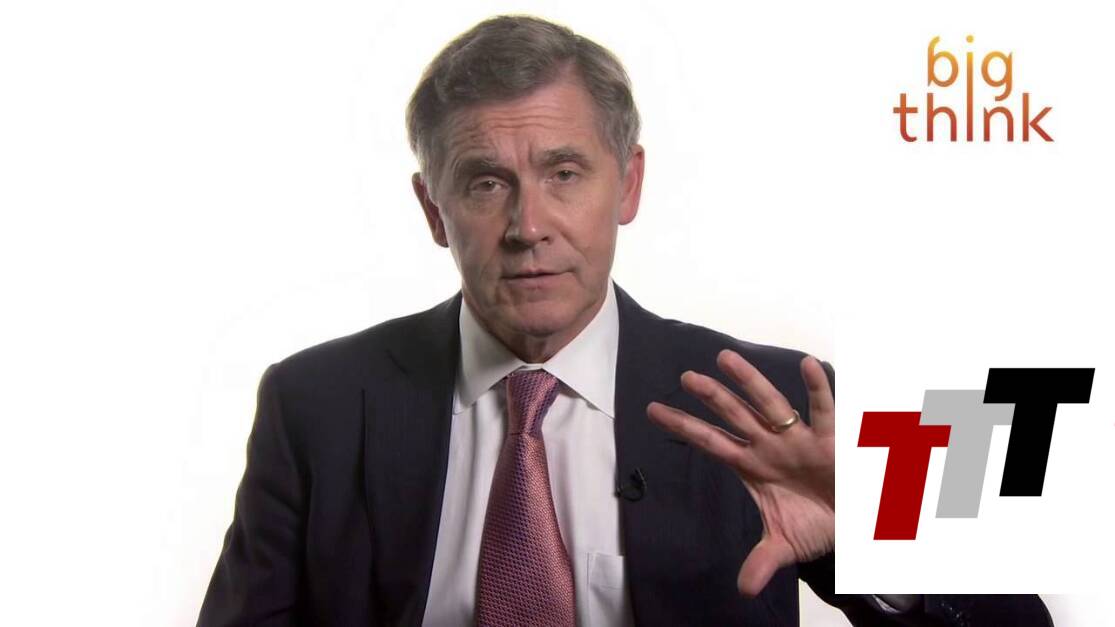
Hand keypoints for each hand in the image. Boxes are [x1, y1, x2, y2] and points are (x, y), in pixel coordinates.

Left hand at [646, 350, 834, 596]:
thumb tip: (744, 591)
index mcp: (752, 465)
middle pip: (735, 416)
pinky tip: (805, 364)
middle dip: (712, 397)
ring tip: (726, 358)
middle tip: (686, 377)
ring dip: (750, 383)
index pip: (710, 442)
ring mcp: (798, 439)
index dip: (683, 426)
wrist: (856, 523)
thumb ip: (762, 562)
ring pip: (771, 405)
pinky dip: (816, 388)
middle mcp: (770, 446)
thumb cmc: (815, 523)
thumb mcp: (785, 544)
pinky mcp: (831, 439)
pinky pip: (823, 409)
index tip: (652, 410)